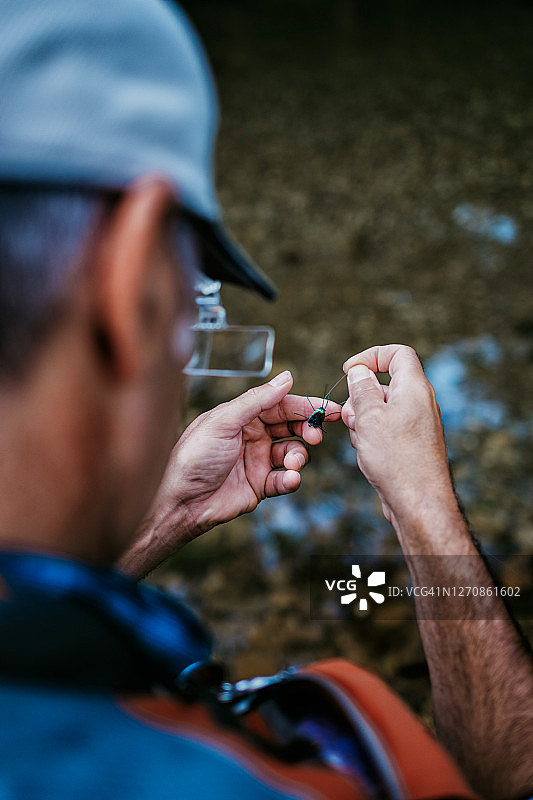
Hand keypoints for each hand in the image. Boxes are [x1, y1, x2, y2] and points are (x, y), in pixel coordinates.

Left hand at [123, 370, 340, 574]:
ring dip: (299, 456)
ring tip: (293, 463)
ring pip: (293, 453)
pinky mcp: (260, 486)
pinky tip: (288, 479)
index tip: (329, 410)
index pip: (282, 405)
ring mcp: (258, 461)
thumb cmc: (194, 456)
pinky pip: (285, 479)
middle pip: (292, 427)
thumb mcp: (224, 420)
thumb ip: (258, 399)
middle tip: (316, 436)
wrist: (180, 501)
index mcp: (243, 415)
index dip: (307, 406)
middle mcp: (253, 435)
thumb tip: (288, 376)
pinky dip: (292, 479)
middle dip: (308, 430)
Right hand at [341, 345, 456, 530]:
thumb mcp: (369, 417)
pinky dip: (371, 436)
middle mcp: (419, 403)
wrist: (419, 503)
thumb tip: (359, 371)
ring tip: (362, 442)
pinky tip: (368, 456)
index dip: (371, 355)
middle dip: (360, 397)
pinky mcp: (411, 444)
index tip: (349, 370)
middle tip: (352, 419)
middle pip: (384, 383)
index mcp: (414, 388)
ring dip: (363, 420)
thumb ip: (362, 389)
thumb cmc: (397, 459)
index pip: (398, 354)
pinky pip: (385, 429)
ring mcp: (416, 424)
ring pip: (380, 409)